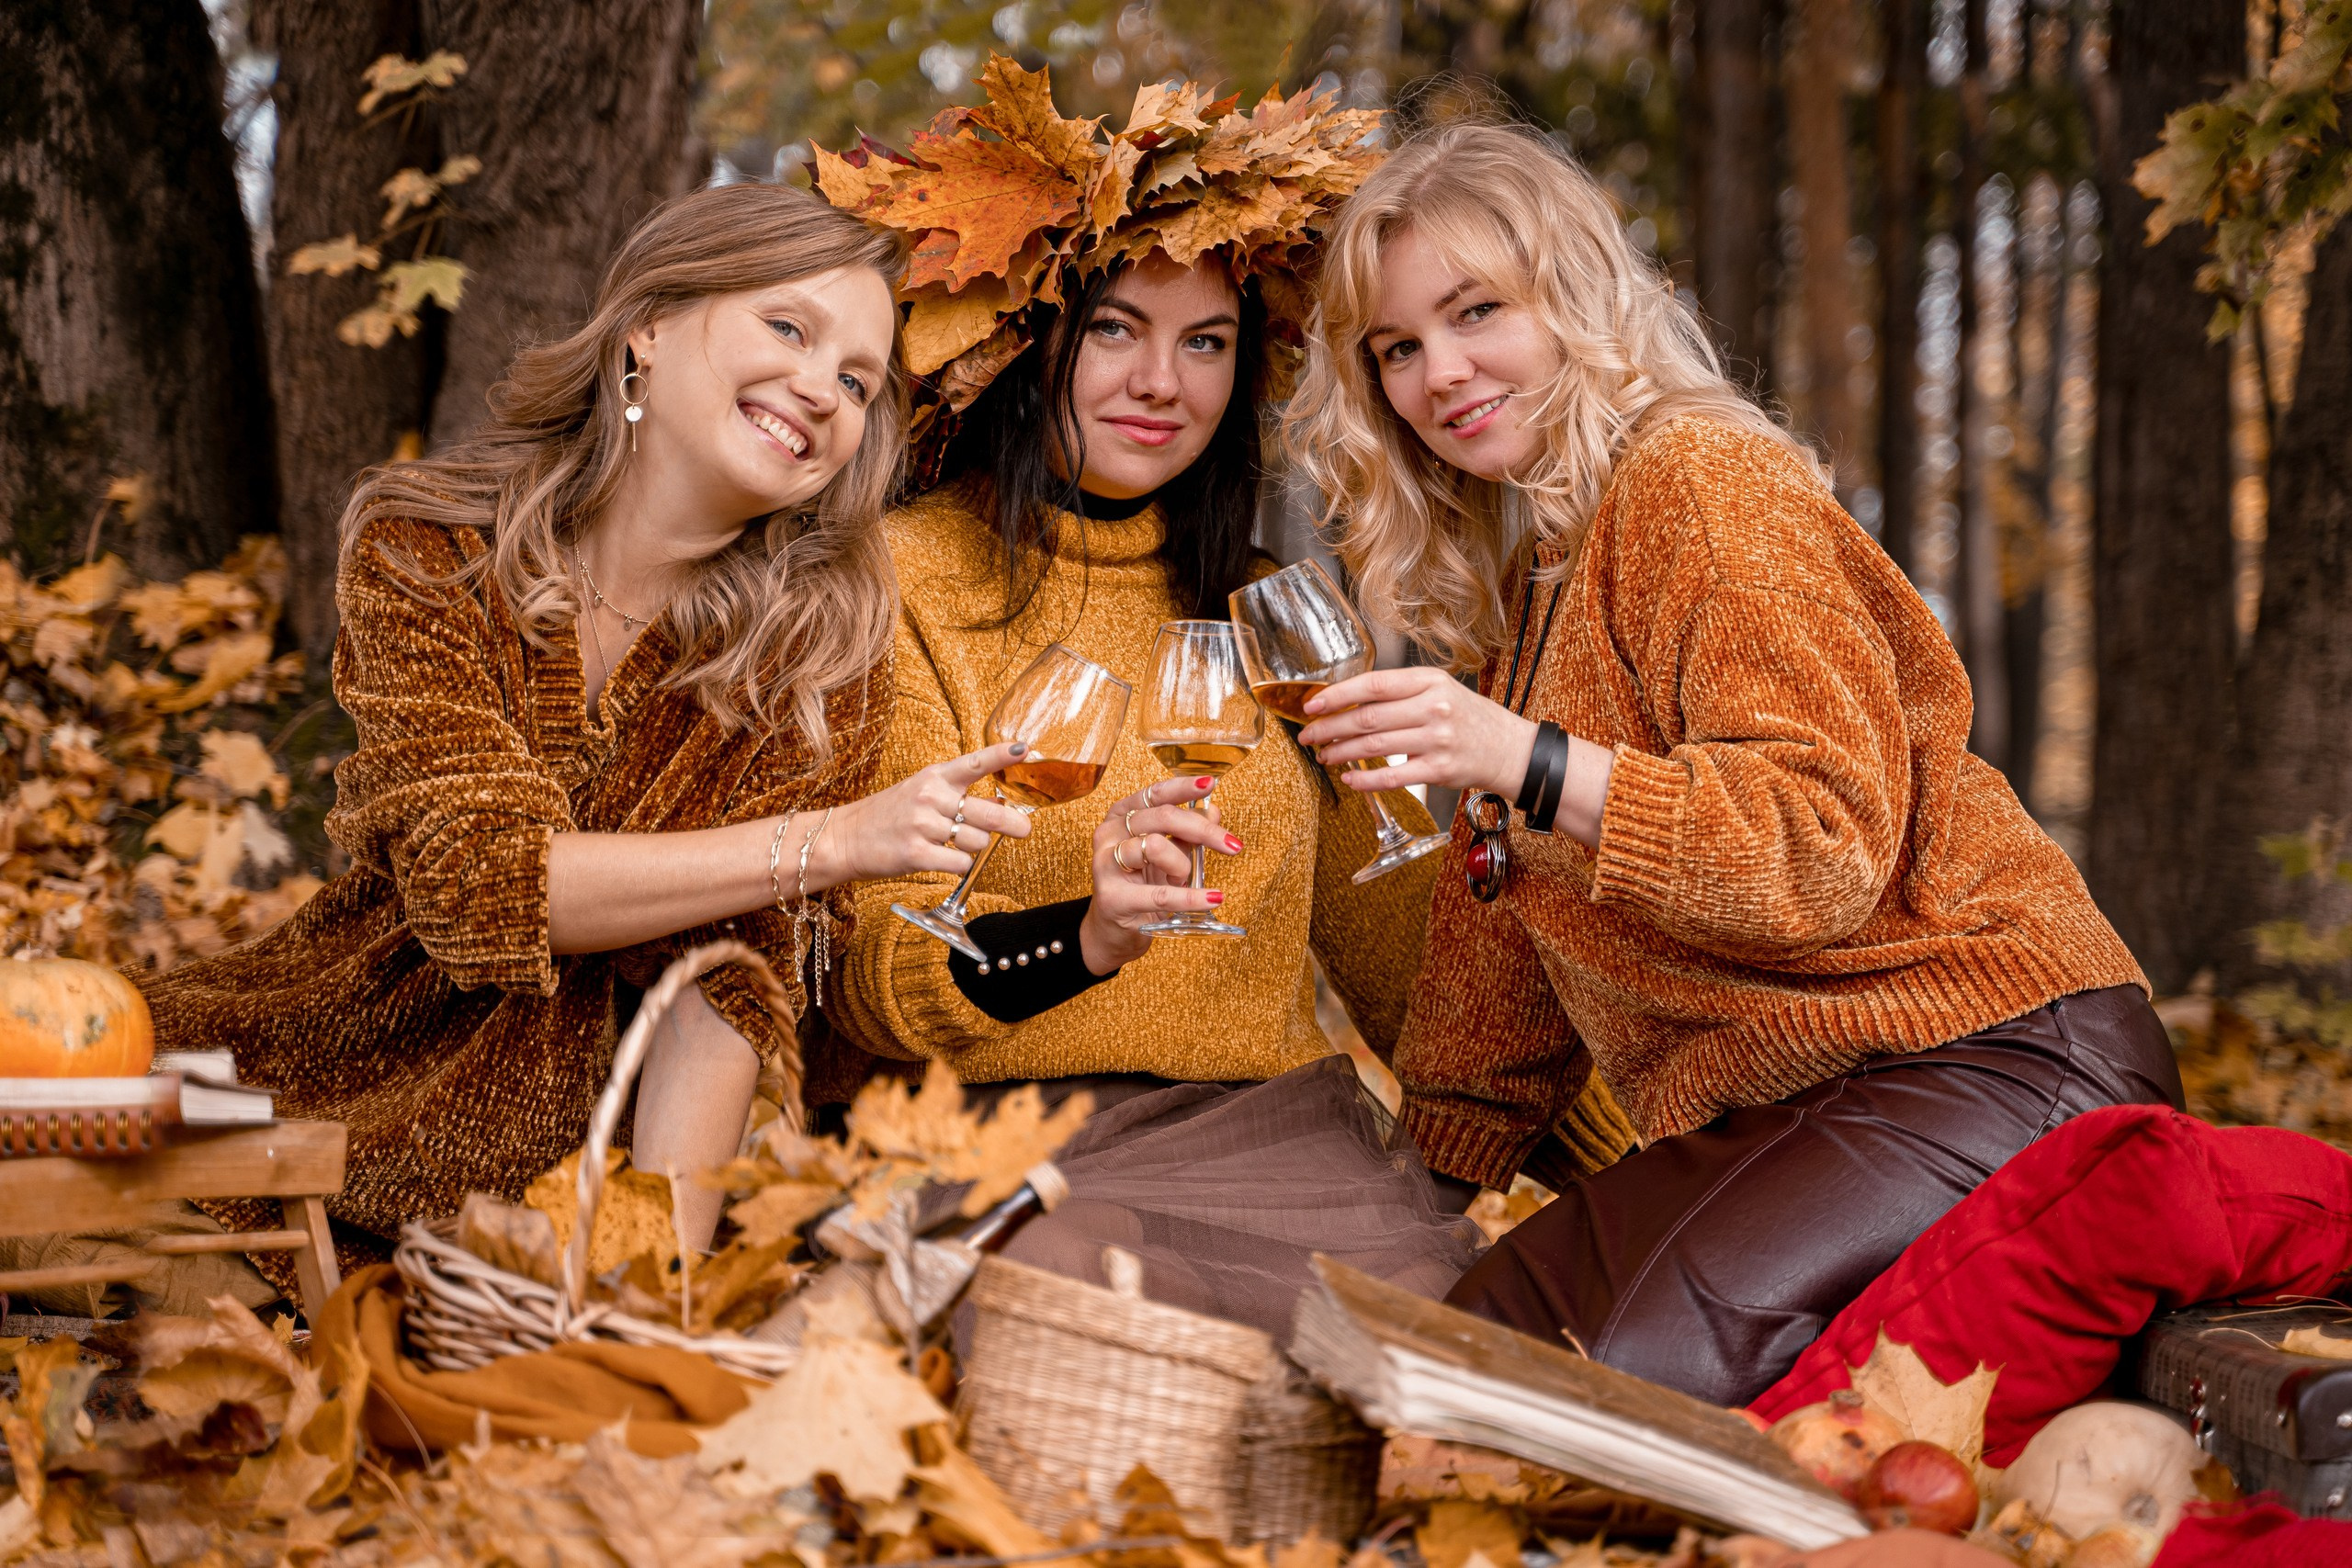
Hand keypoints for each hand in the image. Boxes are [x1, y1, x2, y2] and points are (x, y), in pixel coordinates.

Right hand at [821, 742, 1033, 883]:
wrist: (845, 838)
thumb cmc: (889, 816)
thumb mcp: (921, 793)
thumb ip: (956, 796)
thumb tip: (1000, 805)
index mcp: (934, 776)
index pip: (974, 763)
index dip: (1002, 756)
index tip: (1025, 749)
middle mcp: (930, 796)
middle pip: (988, 812)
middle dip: (1013, 824)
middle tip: (1024, 829)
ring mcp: (922, 824)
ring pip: (976, 842)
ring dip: (972, 848)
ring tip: (949, 845)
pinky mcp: (916, 853)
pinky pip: (960, 864)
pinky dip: (960, 867)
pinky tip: (944, 860)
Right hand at [1077, 776, 1239, 973]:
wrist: (1116, 931)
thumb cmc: (1142, 886)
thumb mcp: (1169, 854)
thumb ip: (1189, 832)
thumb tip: (1213, 811)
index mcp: (1121, 816)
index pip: (1154, 793)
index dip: (1184, 787)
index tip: (1210, 785)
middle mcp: (1109, 834)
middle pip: (1162, 817)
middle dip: (1203, 830)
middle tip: (1232, 845)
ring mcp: (1106, 864)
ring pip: (1156, 847)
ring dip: (1182, 866)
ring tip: (1184, 880)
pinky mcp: (1112, 898)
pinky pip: (1160, 894)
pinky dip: (1191, 897)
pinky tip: (1212, 898)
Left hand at [1295, 667, 1537, 796]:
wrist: (1510, 749)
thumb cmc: (1469, 718)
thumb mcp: (1440, 690)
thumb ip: (1400, 693)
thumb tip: (1349, 701)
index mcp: (1429, 681)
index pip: (1374, 684)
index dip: (1337, 695)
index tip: (1312, 704)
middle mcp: (1433, 708)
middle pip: (1368, 717)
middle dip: (1330, 727)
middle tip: (1309, 735)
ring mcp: (1437, 740)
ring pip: (1375, 746)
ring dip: (1342, 752)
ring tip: (1324, 755)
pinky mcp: (1439, 770)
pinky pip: (1392, 776)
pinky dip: (1365, 779)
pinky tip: (1349, 779)